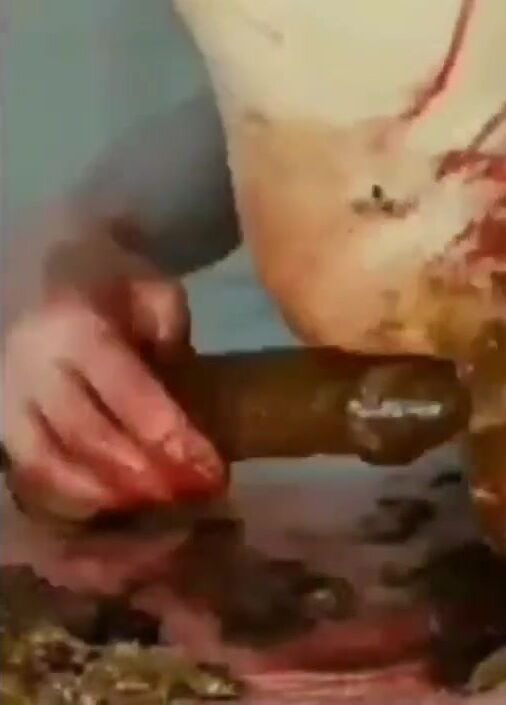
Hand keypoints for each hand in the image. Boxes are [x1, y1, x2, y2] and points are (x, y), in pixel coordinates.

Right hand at [2, 272, 225, 521]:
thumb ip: (172, 342)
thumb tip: (180, 403)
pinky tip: (116, 506)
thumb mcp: (158, 295)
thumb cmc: (116, 287)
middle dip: (146, 473)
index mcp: (76, 326)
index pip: (127, 391)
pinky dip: (72, 496)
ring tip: (162, 503)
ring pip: (49, 461)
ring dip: (110, 492)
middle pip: (88, 434)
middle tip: (195, 493)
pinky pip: (29, 470)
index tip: (212, 467)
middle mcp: (32, 363)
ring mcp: (7, 394)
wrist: (50, 271)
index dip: (170, 435)